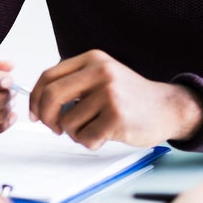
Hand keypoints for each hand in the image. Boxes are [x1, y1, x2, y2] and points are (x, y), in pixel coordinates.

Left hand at [28, 49, 202, 148]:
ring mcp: (109, 93)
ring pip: (68, 121)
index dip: (35, 98)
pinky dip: (89, 142)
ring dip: (75, 133)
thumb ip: (75, 83)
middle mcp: (100, 72)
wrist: (168, 108)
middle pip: (51, 96)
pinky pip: (85, 137)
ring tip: (93, 129)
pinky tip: (105, 136)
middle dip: (46, 117)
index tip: (35, 114)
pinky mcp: (116, 116)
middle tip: (54, 128)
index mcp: (92, 60)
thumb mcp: (103, 77)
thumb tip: (38, 102)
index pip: (48, 76)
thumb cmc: (130, 98)